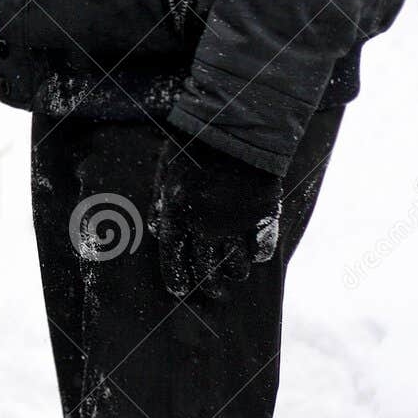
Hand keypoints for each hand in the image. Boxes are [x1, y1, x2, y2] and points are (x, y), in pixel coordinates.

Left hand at [152, 139, 282, 298]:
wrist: (235, 126)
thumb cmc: (193, 145)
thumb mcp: (165, 172)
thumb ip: (159, 204)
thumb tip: (154, 231)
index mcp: (176, 216)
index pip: (172, 260)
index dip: (176, 279)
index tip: (179, 291)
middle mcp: (205, 227)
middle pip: (205, 271)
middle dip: (208, 286)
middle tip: (213, 292)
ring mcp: (236, 223)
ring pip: (235, 266)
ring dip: (234, 273)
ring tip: (233, 275)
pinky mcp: (262, 215)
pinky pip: (262, 248)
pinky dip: (258, 254)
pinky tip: (254, 255)